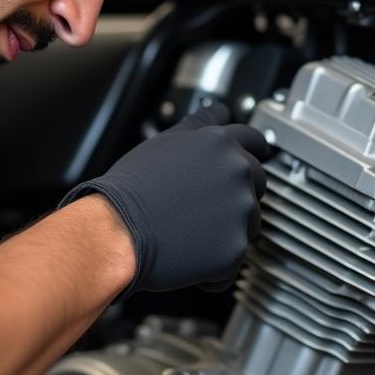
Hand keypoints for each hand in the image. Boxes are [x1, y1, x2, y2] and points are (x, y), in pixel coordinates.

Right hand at [59, 102, 268, 294]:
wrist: (117, 231)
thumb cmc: (132, 190)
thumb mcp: (164, 142)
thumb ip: (199, 124)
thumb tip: (218, 112)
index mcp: (221, 144)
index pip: (255, 142)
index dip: (252, 152)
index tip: (253, 158)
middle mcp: (237, 173)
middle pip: (258, 183)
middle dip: (236, 194)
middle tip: (202, 205)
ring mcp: (240, 211)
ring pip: (249, 221)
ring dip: (227, 228)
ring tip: (190, 229)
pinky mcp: (235, 248)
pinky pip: (234, 257)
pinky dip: (216, 262)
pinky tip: (190, 251)